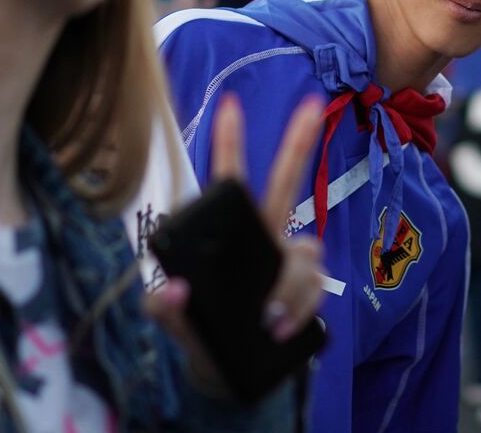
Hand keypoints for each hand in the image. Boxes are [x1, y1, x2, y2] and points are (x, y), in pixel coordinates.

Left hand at [146, 93, 325, 393]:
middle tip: (313, 104)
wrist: (227, 377)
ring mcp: (290, 264)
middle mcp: (265, 238)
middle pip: (287, 183)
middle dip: (299, 143)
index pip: (230, 181)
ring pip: (306, 252)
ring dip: (290, 285)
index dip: (231, 144)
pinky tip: (281, 329)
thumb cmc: (199, 332)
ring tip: (268, 319)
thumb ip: (163, 307)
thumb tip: (172, 287)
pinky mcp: (309, 293)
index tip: (230, 105)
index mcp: (230, 234)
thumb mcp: (170, 320)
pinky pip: (317, 289)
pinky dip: (300, 311)